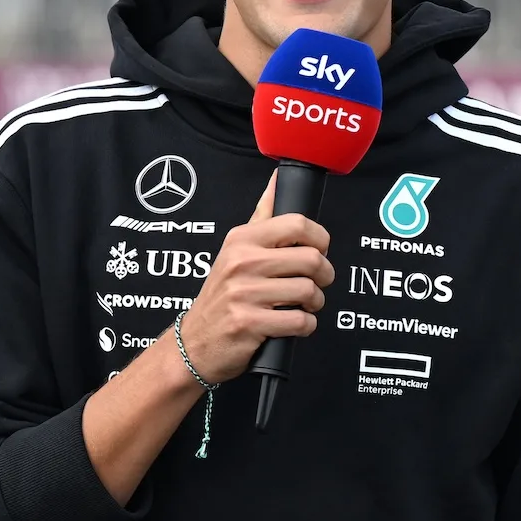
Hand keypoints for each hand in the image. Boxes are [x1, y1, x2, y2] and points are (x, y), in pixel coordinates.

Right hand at [175, 173, 334, 382]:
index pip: (299, 224)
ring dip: (315, 304)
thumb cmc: (222, 295)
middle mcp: (242, 262)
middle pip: (313, 259)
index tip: (318, 251)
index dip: (321, 239)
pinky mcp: (249, 323)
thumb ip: (262, 216)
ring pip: (310, 291)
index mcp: (242, 239)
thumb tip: (278, 179)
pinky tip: (293, 324)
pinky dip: (305, 326)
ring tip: (303, 305)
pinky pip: (300, 321)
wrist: (195, 342)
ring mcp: (244, 293)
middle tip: (316, 284)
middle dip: (324, 276)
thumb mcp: (235, 250)